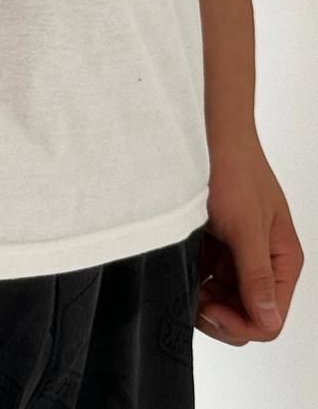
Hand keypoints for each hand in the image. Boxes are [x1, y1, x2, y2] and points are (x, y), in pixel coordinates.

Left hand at [196, 136, 303, 344]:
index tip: (208, 309)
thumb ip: (256, 274)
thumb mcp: (245, 226)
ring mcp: (240, 256)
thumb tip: (267, 318)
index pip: (269, 319)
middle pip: (246, 314)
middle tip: (191, 300)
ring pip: (224, 299)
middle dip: (219, 315)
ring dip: (203, 298)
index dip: (238, 324)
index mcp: (283, 261)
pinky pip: (207, 277)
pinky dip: (194, 278)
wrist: (212, 139)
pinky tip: (181, 265)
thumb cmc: (235, 172)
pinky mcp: (218, 246)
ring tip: (183, 279)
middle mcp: (265, 262)